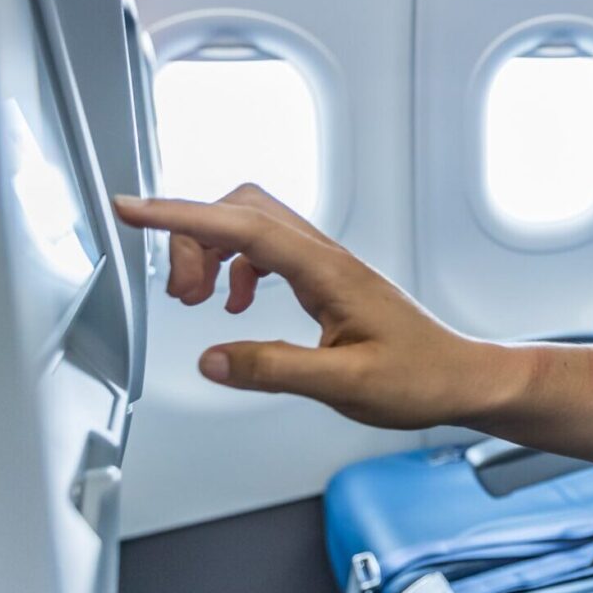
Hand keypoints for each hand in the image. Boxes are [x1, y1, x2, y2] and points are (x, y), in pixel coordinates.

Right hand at [112, 184, 509, 429]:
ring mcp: (327, 264)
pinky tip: (234, 307)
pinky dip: (236, 267)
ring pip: (252, 225)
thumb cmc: (420, 379)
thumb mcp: (345, 385)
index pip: (242, 225)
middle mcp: (326, 257)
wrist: (461, 378)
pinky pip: (267, 250)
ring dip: (212, 252)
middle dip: (193, 237)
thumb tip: (212, 359)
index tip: (131, 208)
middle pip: (241, 210)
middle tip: (179, 294)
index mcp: (328, 272)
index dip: (180, 215)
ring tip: (198, 302)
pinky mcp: (327, 279)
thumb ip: (275, 369)